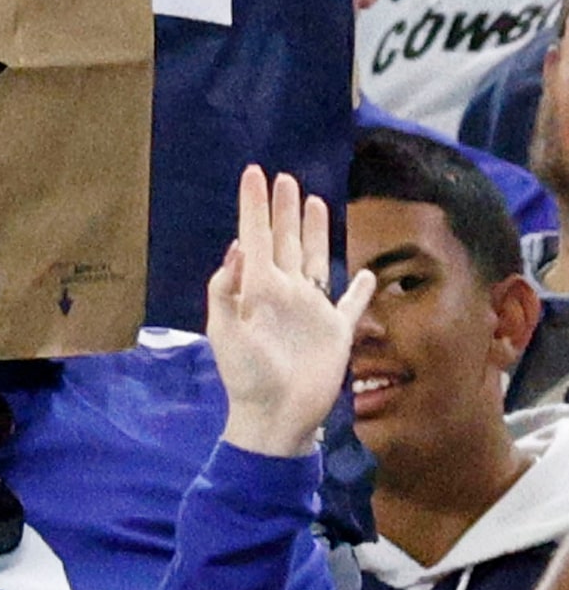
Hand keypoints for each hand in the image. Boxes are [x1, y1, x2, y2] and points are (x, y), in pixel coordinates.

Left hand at [205, 166, 375, 457]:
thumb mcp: (226, 333)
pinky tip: (363, 274)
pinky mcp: (336, 331)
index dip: (253, 206)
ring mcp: (310, 310)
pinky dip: (358, 289)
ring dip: (314, 231)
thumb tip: (238, 248)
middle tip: (284, 178)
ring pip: (313, 259)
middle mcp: (284, 293)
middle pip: (284, 240)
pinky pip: (350, 304)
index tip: (253, 173)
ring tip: (314, 202)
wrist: (274, 415)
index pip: (254, 237)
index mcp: (257, 289)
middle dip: (283, 209)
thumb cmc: (247, 377)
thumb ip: (227, 291)